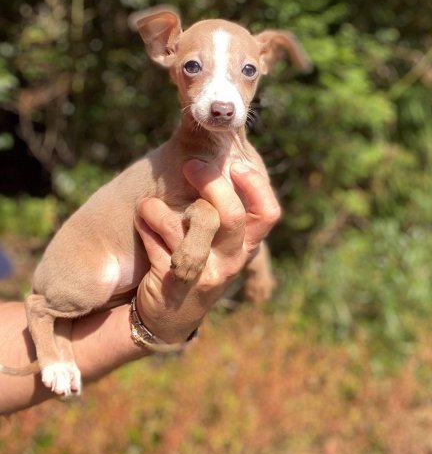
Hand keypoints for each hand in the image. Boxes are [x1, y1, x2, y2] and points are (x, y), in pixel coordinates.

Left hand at [134, 160, 280, 343]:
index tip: (234, 163)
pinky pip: (158, 243)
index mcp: (246, 243)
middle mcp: (231, 260)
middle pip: (230, 215)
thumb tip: (217, 139)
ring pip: (188, 229)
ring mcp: (204, 274)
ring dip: (162, 210)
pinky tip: (142, 223)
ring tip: (149, 205)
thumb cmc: (192, 256)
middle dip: (209, 183)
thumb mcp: (215, 235)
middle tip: (190, 165)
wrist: (168, 313)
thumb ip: (219, 200)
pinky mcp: (175, 283)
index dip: (255, 185)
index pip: (267, 213)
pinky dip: (146, 225)